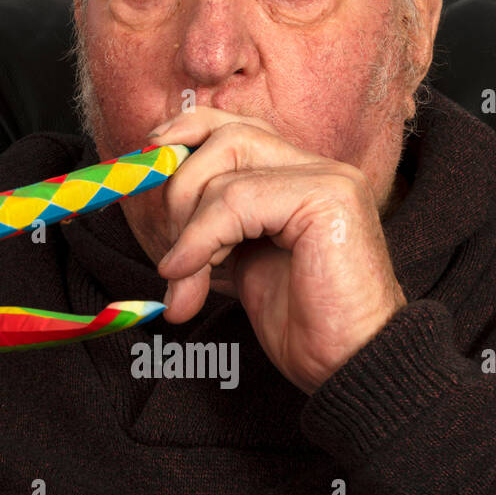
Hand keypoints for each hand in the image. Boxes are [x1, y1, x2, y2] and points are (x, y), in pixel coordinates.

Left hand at [149, 107, 406, 393]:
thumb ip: (211, 222)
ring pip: (227, 164)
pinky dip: (200, 238)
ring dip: (188, 223)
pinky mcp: (329, 199)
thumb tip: (149, 189)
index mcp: (299, 176)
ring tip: (186, 276)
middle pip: (225, 136)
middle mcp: (319, 168)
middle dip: (179, 187)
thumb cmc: (301, 323)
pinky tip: (188, 277)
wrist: (348, 368)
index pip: (235, 126)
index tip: (147, 157)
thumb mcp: (240, 260)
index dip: (186, 133)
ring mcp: (328, 179)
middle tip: (171, 251)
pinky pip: (237, 199)